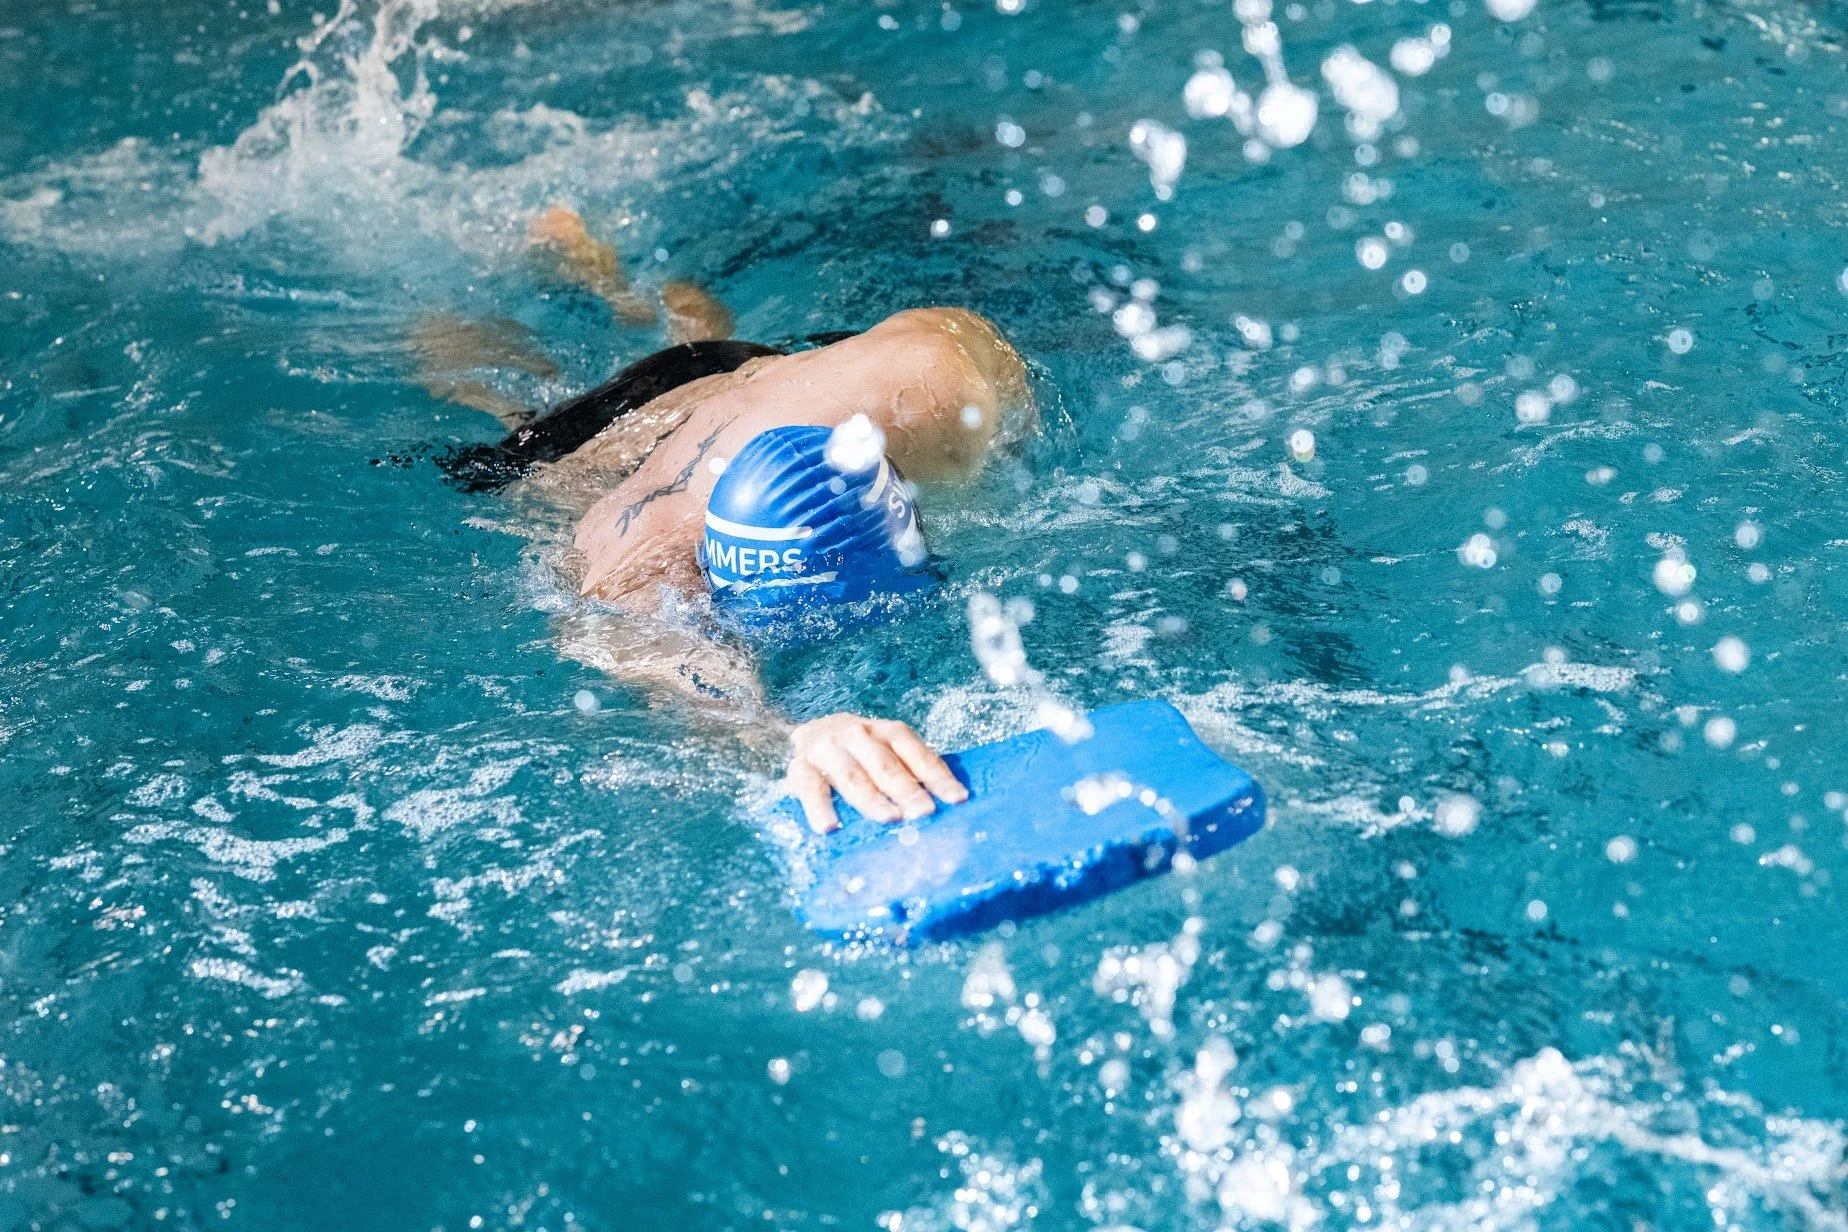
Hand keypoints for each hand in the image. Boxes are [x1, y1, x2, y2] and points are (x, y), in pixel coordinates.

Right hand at [786, 714, 967, 833]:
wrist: (811, 733)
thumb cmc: (861, 753)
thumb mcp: (887, 752)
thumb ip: (911, 772)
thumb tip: (951, 803)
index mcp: (886, 732)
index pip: (916, 753)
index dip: (937, 776)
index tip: (957, 799)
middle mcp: (858, 735)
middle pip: (886, 765)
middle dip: (907, 790)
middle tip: (924, 812)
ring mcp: (827, 749)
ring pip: (852, 776)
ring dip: (871, 799)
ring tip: (889, 818)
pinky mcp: (800, 768)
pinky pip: (811, 788)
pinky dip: (819, 807)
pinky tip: (829, 827)